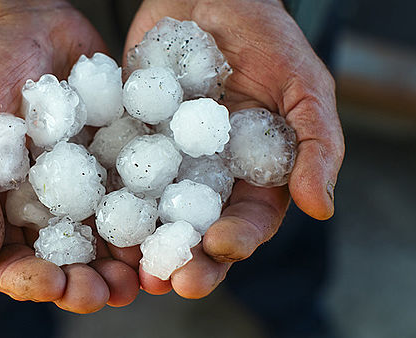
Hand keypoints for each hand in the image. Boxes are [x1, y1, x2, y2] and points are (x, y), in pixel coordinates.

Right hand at [0, 0, 138, 312]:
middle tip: (109, 292)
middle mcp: (41, 203)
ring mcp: (81, 185)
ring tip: (144, 277)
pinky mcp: (114, 162)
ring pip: (103, 240)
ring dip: (122, 265)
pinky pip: (134, 198)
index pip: (7, 260)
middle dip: (84, 282)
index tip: (54, 281)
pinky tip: (167, 231)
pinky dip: (150, 220)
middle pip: (62, 261)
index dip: (28, 280)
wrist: (29, 18)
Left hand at [124, 0, 344, 296]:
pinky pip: (116, 173)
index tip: (219, 247)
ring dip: (143, 246)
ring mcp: (164, 162)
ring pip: (152, 214)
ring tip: (131, 270)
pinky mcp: (128, 141)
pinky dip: (106, 198)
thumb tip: (322, 207)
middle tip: (170, 282)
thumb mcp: (302, 84)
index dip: (237, 239)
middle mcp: (206, 177)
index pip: (249, 219)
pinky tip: (94, 217)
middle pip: (197, 230)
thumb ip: (315, 142)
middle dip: (186, 259)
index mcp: (251, 173)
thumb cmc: (265, 37)